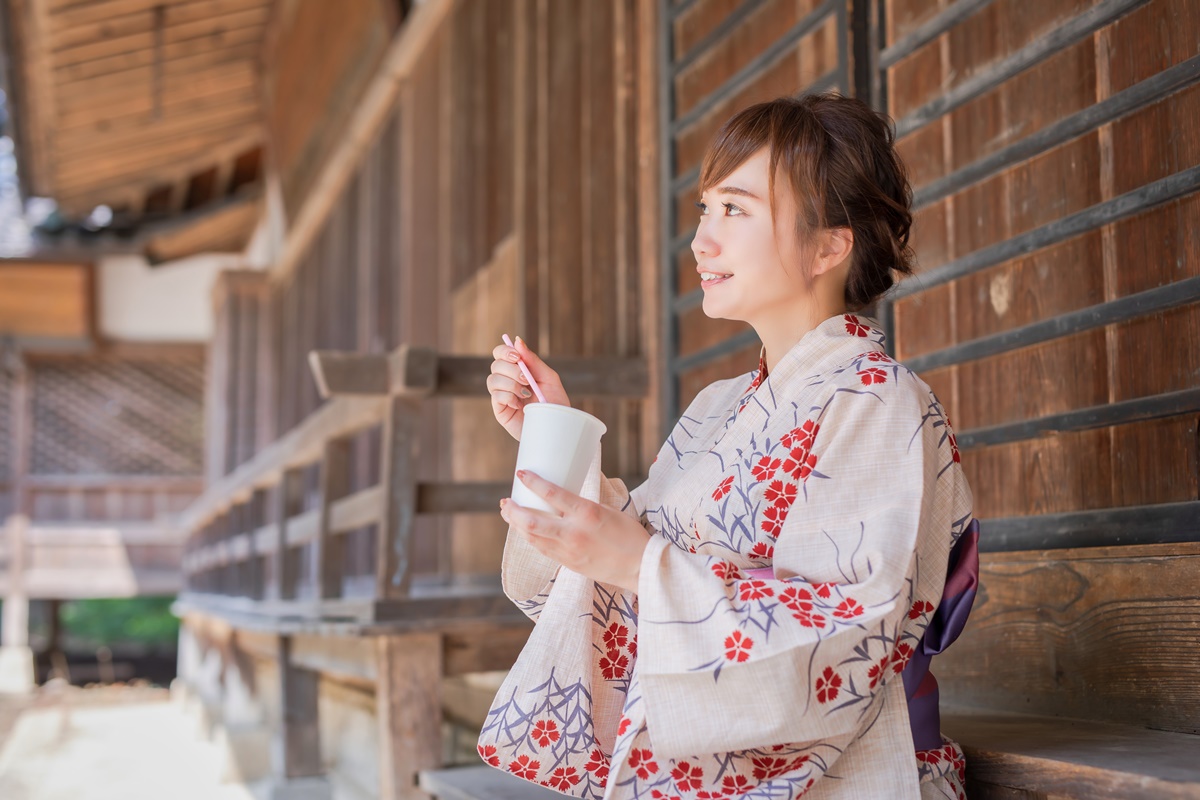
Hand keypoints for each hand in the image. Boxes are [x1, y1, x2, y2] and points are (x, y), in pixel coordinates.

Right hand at [486, 337, 570, 440]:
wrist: (557, 428)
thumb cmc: (555, 403)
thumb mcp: (548, 378)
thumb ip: (533, 360)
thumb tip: (517, 341)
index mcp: (518, 370)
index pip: (501, 353)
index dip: (504, 351)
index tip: (517, 357)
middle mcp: (507, 380)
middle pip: (495, 364)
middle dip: (510, 369)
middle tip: (526, 379)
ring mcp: (502, 395)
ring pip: (492, 380)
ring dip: (510, 384)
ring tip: (525, 393)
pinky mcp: (500, 409)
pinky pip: (496, 396)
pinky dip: (508, 397)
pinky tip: (519, 405)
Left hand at [500, 470, 649, 592]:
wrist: (641, 567)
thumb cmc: (630, 535)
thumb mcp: (608, 511)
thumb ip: (583, 507)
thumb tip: (564, 500)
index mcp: (587, 513)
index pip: (552, 494)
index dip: (532, 482)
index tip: (521, 474)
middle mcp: (573, 533)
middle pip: (531, 522)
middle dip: (512, 511)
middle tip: (505, 501)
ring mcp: (568, 551)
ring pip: (531, 538)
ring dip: (516, 525)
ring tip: (509, 514)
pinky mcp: (568, 564)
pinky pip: (542, 549)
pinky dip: (530, 538)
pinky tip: (525, 532)